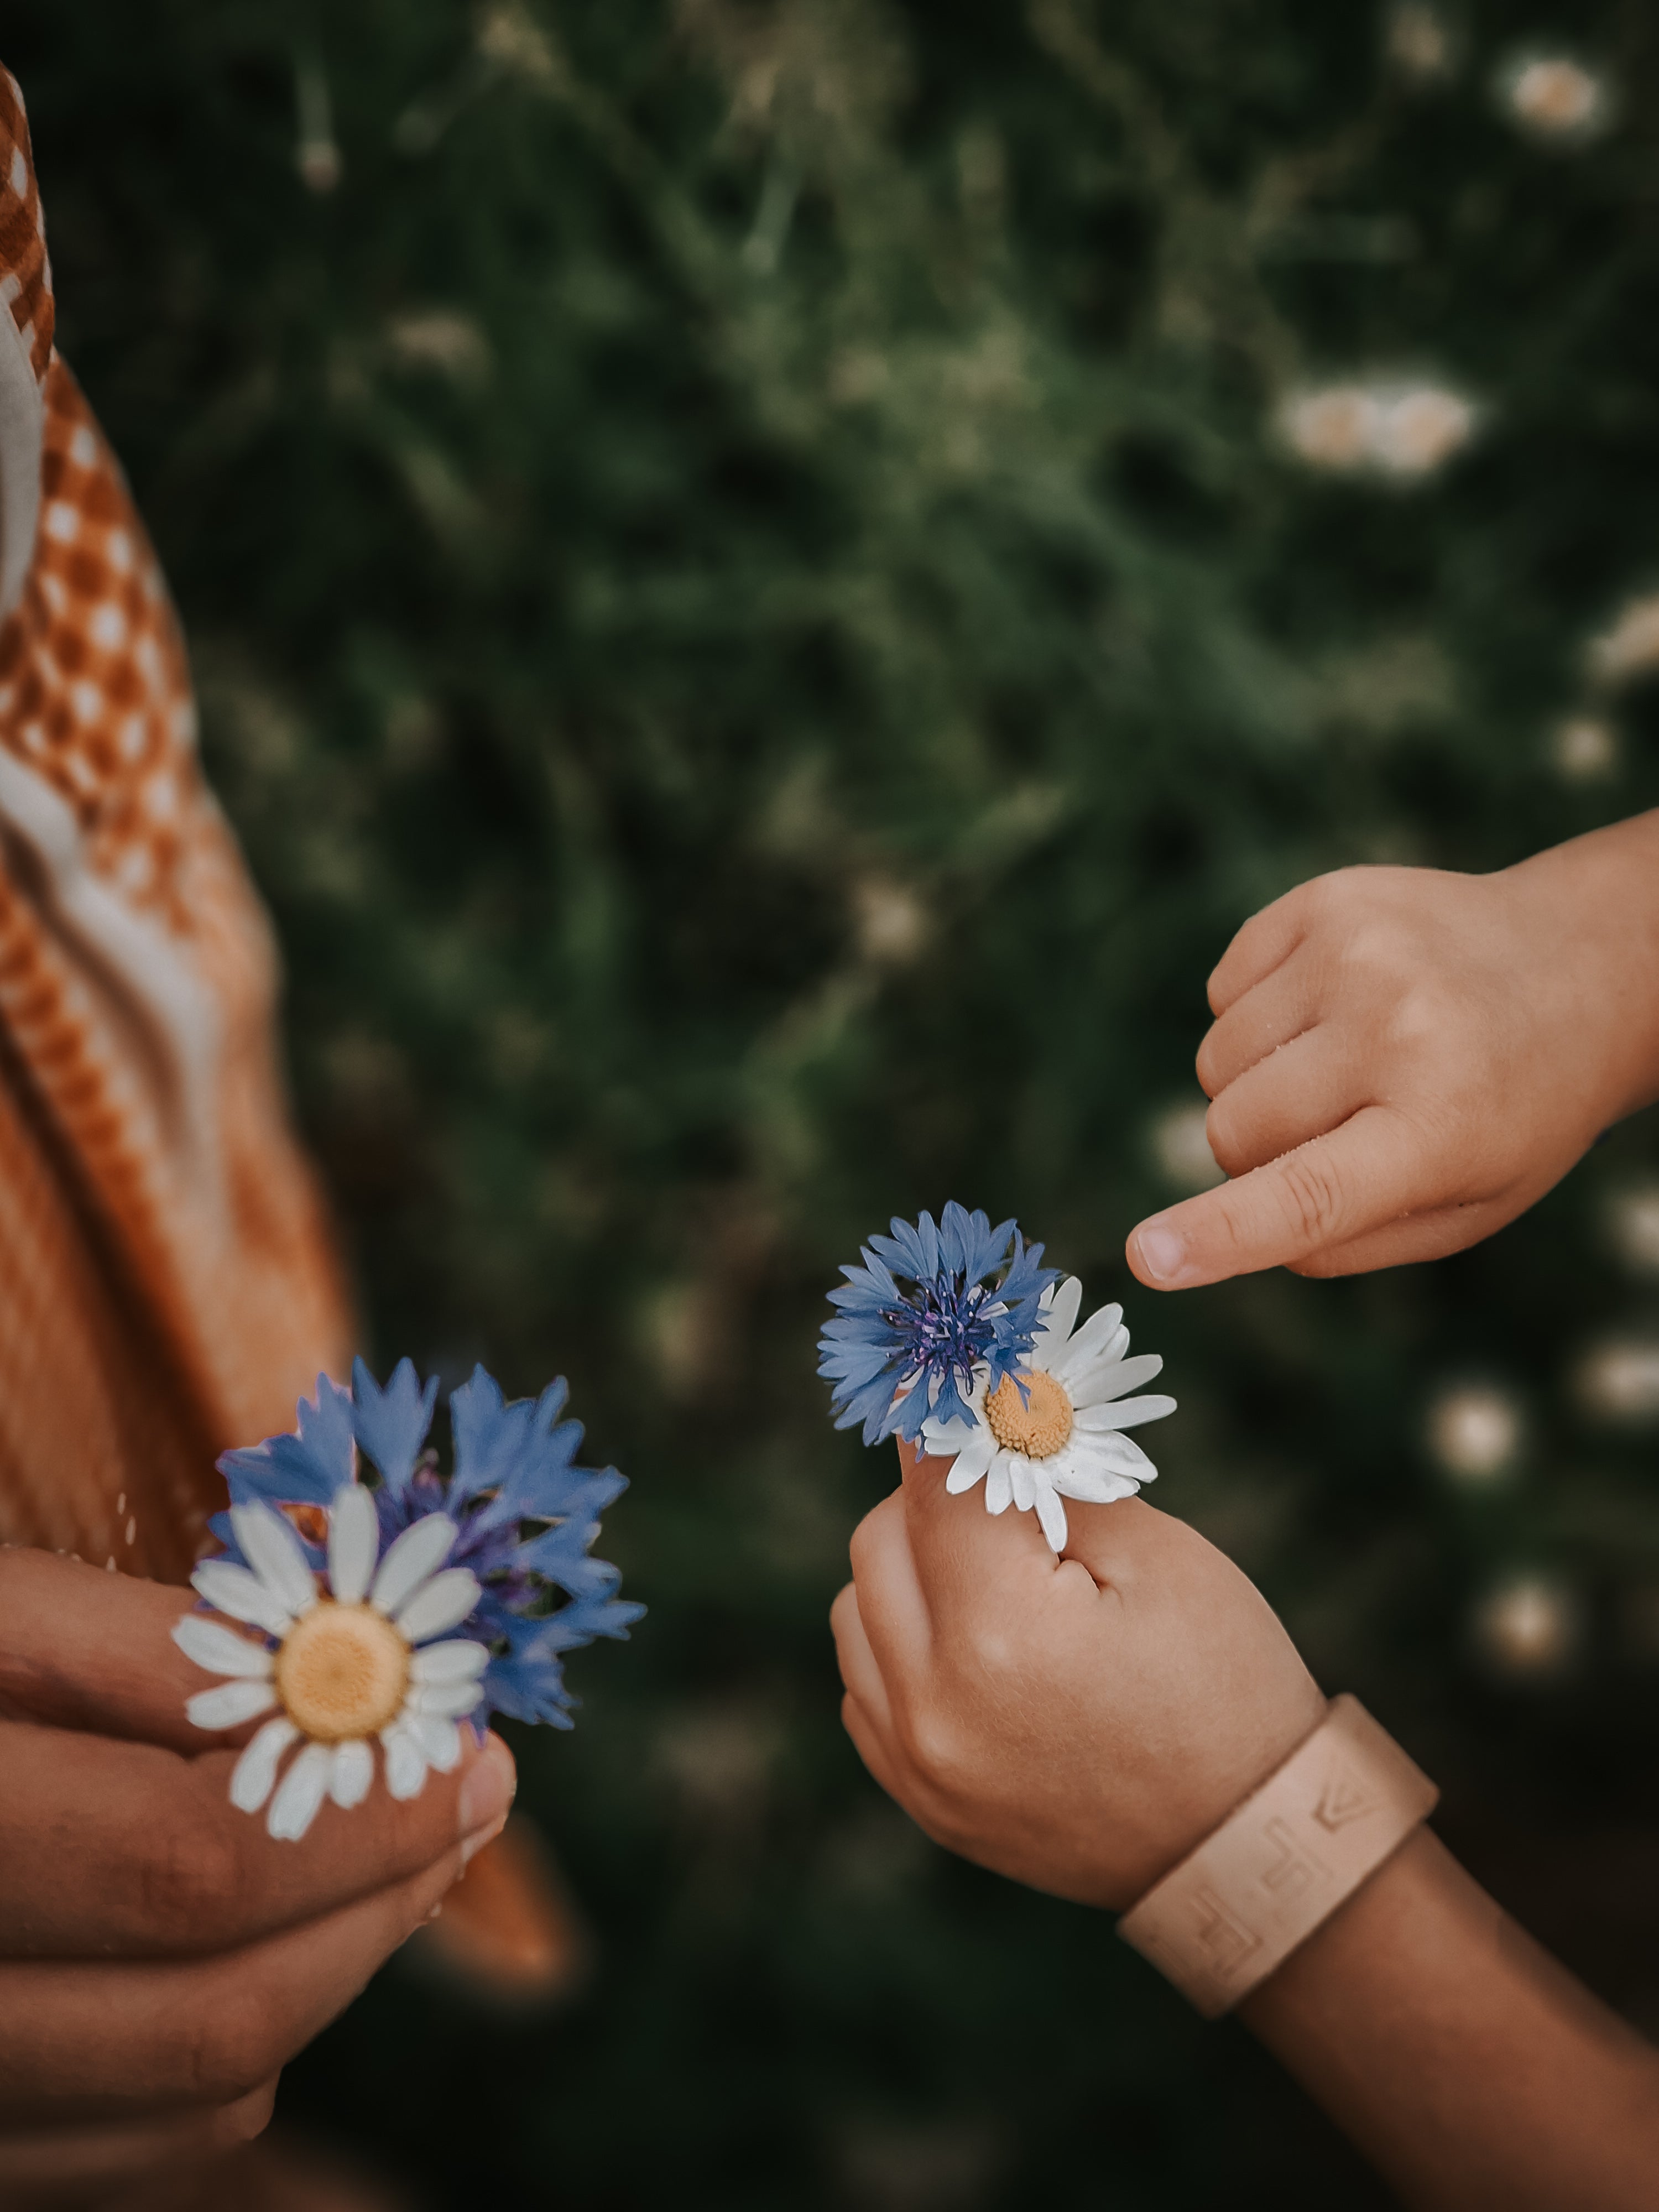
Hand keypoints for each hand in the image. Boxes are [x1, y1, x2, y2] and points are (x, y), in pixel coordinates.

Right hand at [0, 1547, 515, 2202]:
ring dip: (336, 1971)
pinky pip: (129, 2152)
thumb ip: (158, 1652)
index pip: (189, 1863)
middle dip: (378, 1896)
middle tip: (467, 1792)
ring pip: (189, 2097)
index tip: (467, 1740)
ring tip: (399, 1856)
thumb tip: (362, 1682)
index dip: (361, 1808)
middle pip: (207, 2010)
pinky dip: (232, 2054)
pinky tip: (273, 1942)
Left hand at [830, 1444, 1323, 1908]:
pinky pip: (866, 1686)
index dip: (947, 1422)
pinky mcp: (921, 1801)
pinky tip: (978, 1642)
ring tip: (994, 1573)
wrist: (1248, 1846)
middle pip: (880, 1540)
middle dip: (934, 1498)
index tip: (952, 1383)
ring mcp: (920, 1765)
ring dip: (909, 1572)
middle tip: (999, 1486)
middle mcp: (936, 1705)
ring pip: (856, 1610)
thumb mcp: (1158, 1557)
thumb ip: (1050, 1480)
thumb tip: (979, 1413)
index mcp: (1002, 1635)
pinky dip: (902, 1646)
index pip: (934, 1485)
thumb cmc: (1224, 1685)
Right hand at [1126, 814, 1658, 1289]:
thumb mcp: (1466, 1208)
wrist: (1576, 963)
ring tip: (1345, 1058)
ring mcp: (1355, 953)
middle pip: (1231, 1131)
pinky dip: (1257, 1014)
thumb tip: (1226, 1236)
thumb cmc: (1513, 1108)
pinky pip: (1220, 992)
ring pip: (1214, 1064)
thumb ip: (1345, 1241)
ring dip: (1257, 1080)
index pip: (1309, 1195)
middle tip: (1338, 1126)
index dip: (1220, 1234)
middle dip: (1256, 1151)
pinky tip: (1333, 1004)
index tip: (1149, 1258)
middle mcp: (1396, 1030)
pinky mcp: (1324, 901)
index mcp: (1441, 1128)